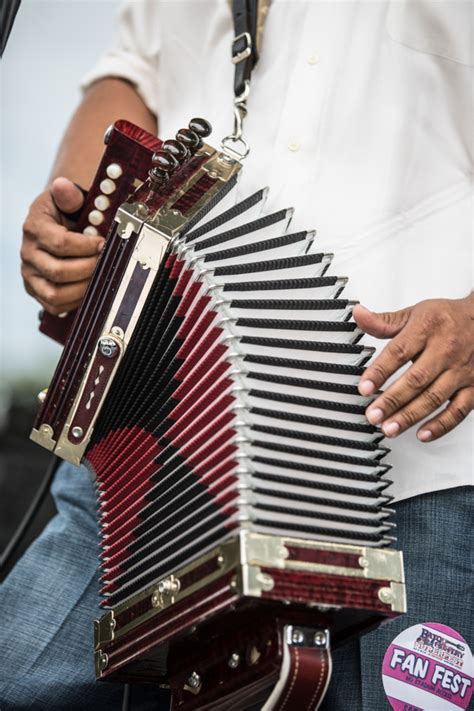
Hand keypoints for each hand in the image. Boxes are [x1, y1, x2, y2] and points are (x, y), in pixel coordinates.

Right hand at [21, 177, 104, 314]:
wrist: (57, 225)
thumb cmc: (66, 212)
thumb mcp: (68, 198)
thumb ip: (69, 195)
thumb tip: (62, 185)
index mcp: (34, 227)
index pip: (60, 243)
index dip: (86, 247)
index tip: (103, 243)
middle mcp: (28, 253)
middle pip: (58, 271)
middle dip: (88, 269)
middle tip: (105, 263)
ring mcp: (30, 274)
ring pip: (55, 293)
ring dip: (83, 288)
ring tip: (99, 277)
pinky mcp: (35, 290)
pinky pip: (54, 305)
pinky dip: (75, 302)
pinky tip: (89, 289)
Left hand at [353, 295, 473, 441]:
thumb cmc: (448, 318)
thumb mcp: (416, 313)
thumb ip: (385, 321)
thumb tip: (359, 314)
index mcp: (427, 329)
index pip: (398, 352)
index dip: (379, 372)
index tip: (363, 388)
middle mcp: (445, 350)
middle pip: (416, 379)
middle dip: (392, 400)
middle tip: (373, 415)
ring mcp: (461, 371)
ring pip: (434, 397)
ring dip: (410, 415)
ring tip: (389, 428)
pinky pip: (458, 410)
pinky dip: (441, 425)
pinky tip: (422, 434)